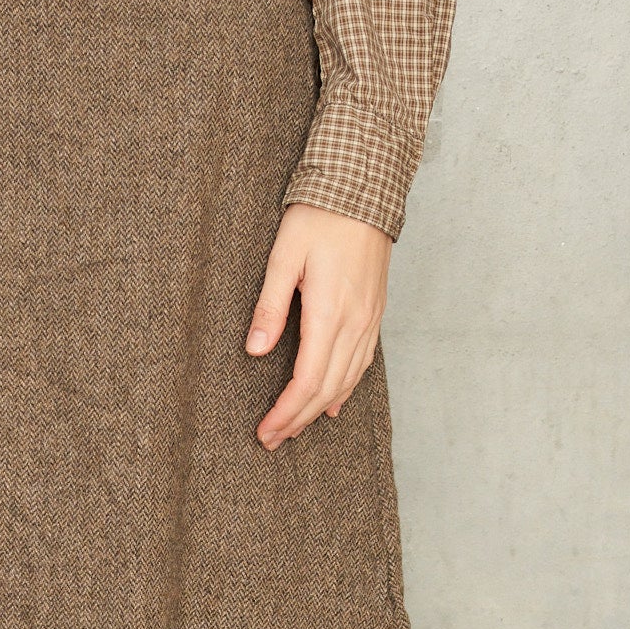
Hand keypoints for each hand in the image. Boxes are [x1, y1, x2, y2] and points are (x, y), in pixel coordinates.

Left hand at [247, 204, 391, 449]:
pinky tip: (332, 405)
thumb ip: (269, 306)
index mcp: (329, 313)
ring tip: (294, 428)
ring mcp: (369, 320)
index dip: (285, 412)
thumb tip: (254, 350)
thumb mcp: (283, 256)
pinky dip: (344, 390)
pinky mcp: (375, 313)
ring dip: (319, 410)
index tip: (265, 431)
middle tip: (272, 440)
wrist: (365, 188)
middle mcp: (355, 323)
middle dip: (297, 420)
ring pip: (346, 381)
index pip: (306, 381)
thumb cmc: (320, 216)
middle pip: (326, 390)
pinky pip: (362, 364)